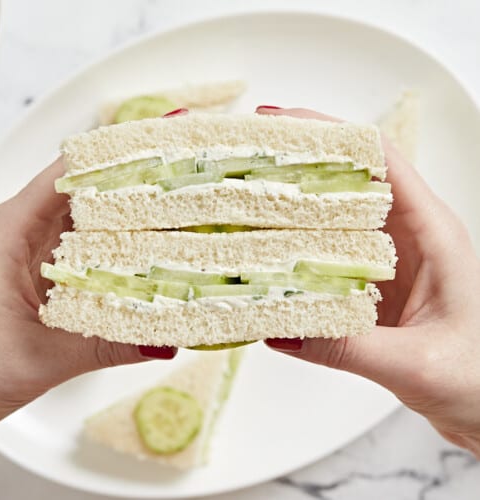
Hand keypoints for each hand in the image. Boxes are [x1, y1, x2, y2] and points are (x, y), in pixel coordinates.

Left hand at [0, 159, 176, 429]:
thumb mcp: (42, 357)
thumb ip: (108, 347)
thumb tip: (164, 341)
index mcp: (10, 232)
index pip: (69, 174)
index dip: (114, 160)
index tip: (157, 156)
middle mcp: (22, 232)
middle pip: (86, 193)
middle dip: (133, 189)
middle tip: (180, 190)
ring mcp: (35, 251)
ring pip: (90, 221)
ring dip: (129, 220)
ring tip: (174, 219)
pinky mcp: (45, 272)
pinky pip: (88, 249)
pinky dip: (118, 249)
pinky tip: (147, 257)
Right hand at [259, 106, 479, 457]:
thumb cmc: (478, 380)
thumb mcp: (416, 363)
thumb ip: (349, 348)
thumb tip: (281, 330)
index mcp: (431, 231)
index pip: (379, 158)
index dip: (329, 133)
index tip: (282, 123)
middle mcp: (405, 235)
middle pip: (347, 178)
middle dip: (298, 161)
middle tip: (247, 154)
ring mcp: (383, 259)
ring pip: (332, 215)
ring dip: (291, 204)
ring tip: (245, 197)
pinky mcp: (368, 284)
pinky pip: (325, 254)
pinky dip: (294, 247)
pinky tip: (265, 254)